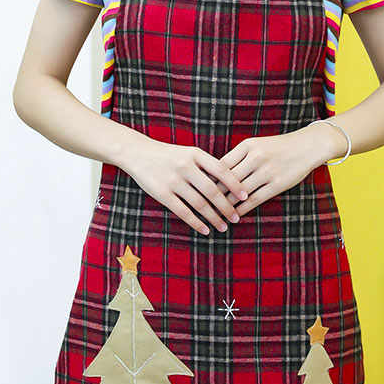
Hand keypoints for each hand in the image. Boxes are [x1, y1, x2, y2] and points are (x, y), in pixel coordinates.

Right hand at [119, 138, 248, 234]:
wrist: (138, 154)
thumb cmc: (169, 155)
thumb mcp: (188, 153)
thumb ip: (206, 166)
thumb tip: (231, 183)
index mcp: (195, 154)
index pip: (221, 169)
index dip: (235, 184)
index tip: (245, 196)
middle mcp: (185, 166)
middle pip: (212, 190)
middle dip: (227, 206)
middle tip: (237, 217)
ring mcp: (173, 180)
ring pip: (200, 204)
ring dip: (214, 217)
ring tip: (224, 226)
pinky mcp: (162, 194)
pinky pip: (183, 212)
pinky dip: (196, 223)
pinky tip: (205, 230)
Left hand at [213, 126, 333, 215]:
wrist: (308, 145)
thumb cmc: (278, 147)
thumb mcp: (256, 144)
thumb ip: (238, 157)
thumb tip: (216, 174)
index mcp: (247, 145)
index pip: (221, 165)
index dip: (208, 179)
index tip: (199, 190)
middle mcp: (256, 157)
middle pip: (227, 180)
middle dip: (213, 195)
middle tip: (202, 207)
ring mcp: (267, 171)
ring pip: (239, 192)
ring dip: (226, 206)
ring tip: (217, 215)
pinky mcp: (278, 184)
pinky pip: (255, 200)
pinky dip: (242, 209)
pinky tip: (235, 216)